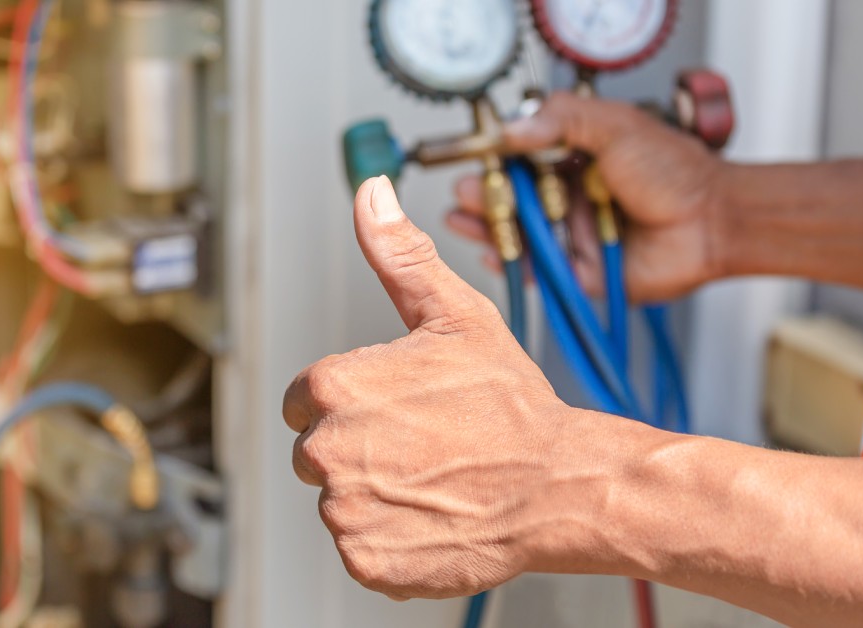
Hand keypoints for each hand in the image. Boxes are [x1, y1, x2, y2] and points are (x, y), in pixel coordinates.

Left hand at [284, 176, 594, 599]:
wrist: (559, 487)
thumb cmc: (511, 406)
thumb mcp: (455, 315)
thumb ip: (398, 256)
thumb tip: (371, 194)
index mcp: (332, 388)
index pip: (303, 401)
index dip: (351, 403)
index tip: (396, 409)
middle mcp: (326, 450)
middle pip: (316, 452)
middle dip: (359, 449)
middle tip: (423, 445)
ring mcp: (345, 510)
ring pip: (340, 501)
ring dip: (376, 495)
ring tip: (433, 479)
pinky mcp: (366, 559)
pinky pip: (361, 547)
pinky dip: (390, 540)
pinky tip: (432, 516)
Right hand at [446, 92, 727, 301]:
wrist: (713, 221)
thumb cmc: (675, 172)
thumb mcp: (615, 126)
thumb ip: (563, 120)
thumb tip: (512, 129)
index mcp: (574, 160)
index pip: (521, 159)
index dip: (494, 161)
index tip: (474, 158)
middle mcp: (568, 198)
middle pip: (511, 199)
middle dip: (481, 196)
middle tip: (463, 192)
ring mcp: (571, 235)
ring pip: (518, 234)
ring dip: (487, 227)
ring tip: (462, 218)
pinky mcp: (577, 272)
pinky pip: (536, 271)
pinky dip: (510, 264)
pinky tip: (490, 251)